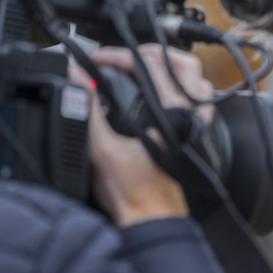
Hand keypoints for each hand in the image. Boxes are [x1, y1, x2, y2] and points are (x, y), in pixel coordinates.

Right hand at [70, 44, 214, 226]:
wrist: (152, 220)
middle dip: (153, 52)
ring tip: (142, 70)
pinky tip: (158, 97)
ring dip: (171, 71)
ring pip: (197, 83)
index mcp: (173, 114)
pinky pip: (196, 104)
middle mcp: (192, 117)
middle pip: (186, 65)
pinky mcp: (194, 139)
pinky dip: (179, 91)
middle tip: (126, 57)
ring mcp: (198, 127)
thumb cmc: (134, 193)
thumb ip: (87, 109)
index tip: (97, 59)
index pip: (151, 63)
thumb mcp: (101, 148)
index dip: (119, 55)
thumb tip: (75, 78)